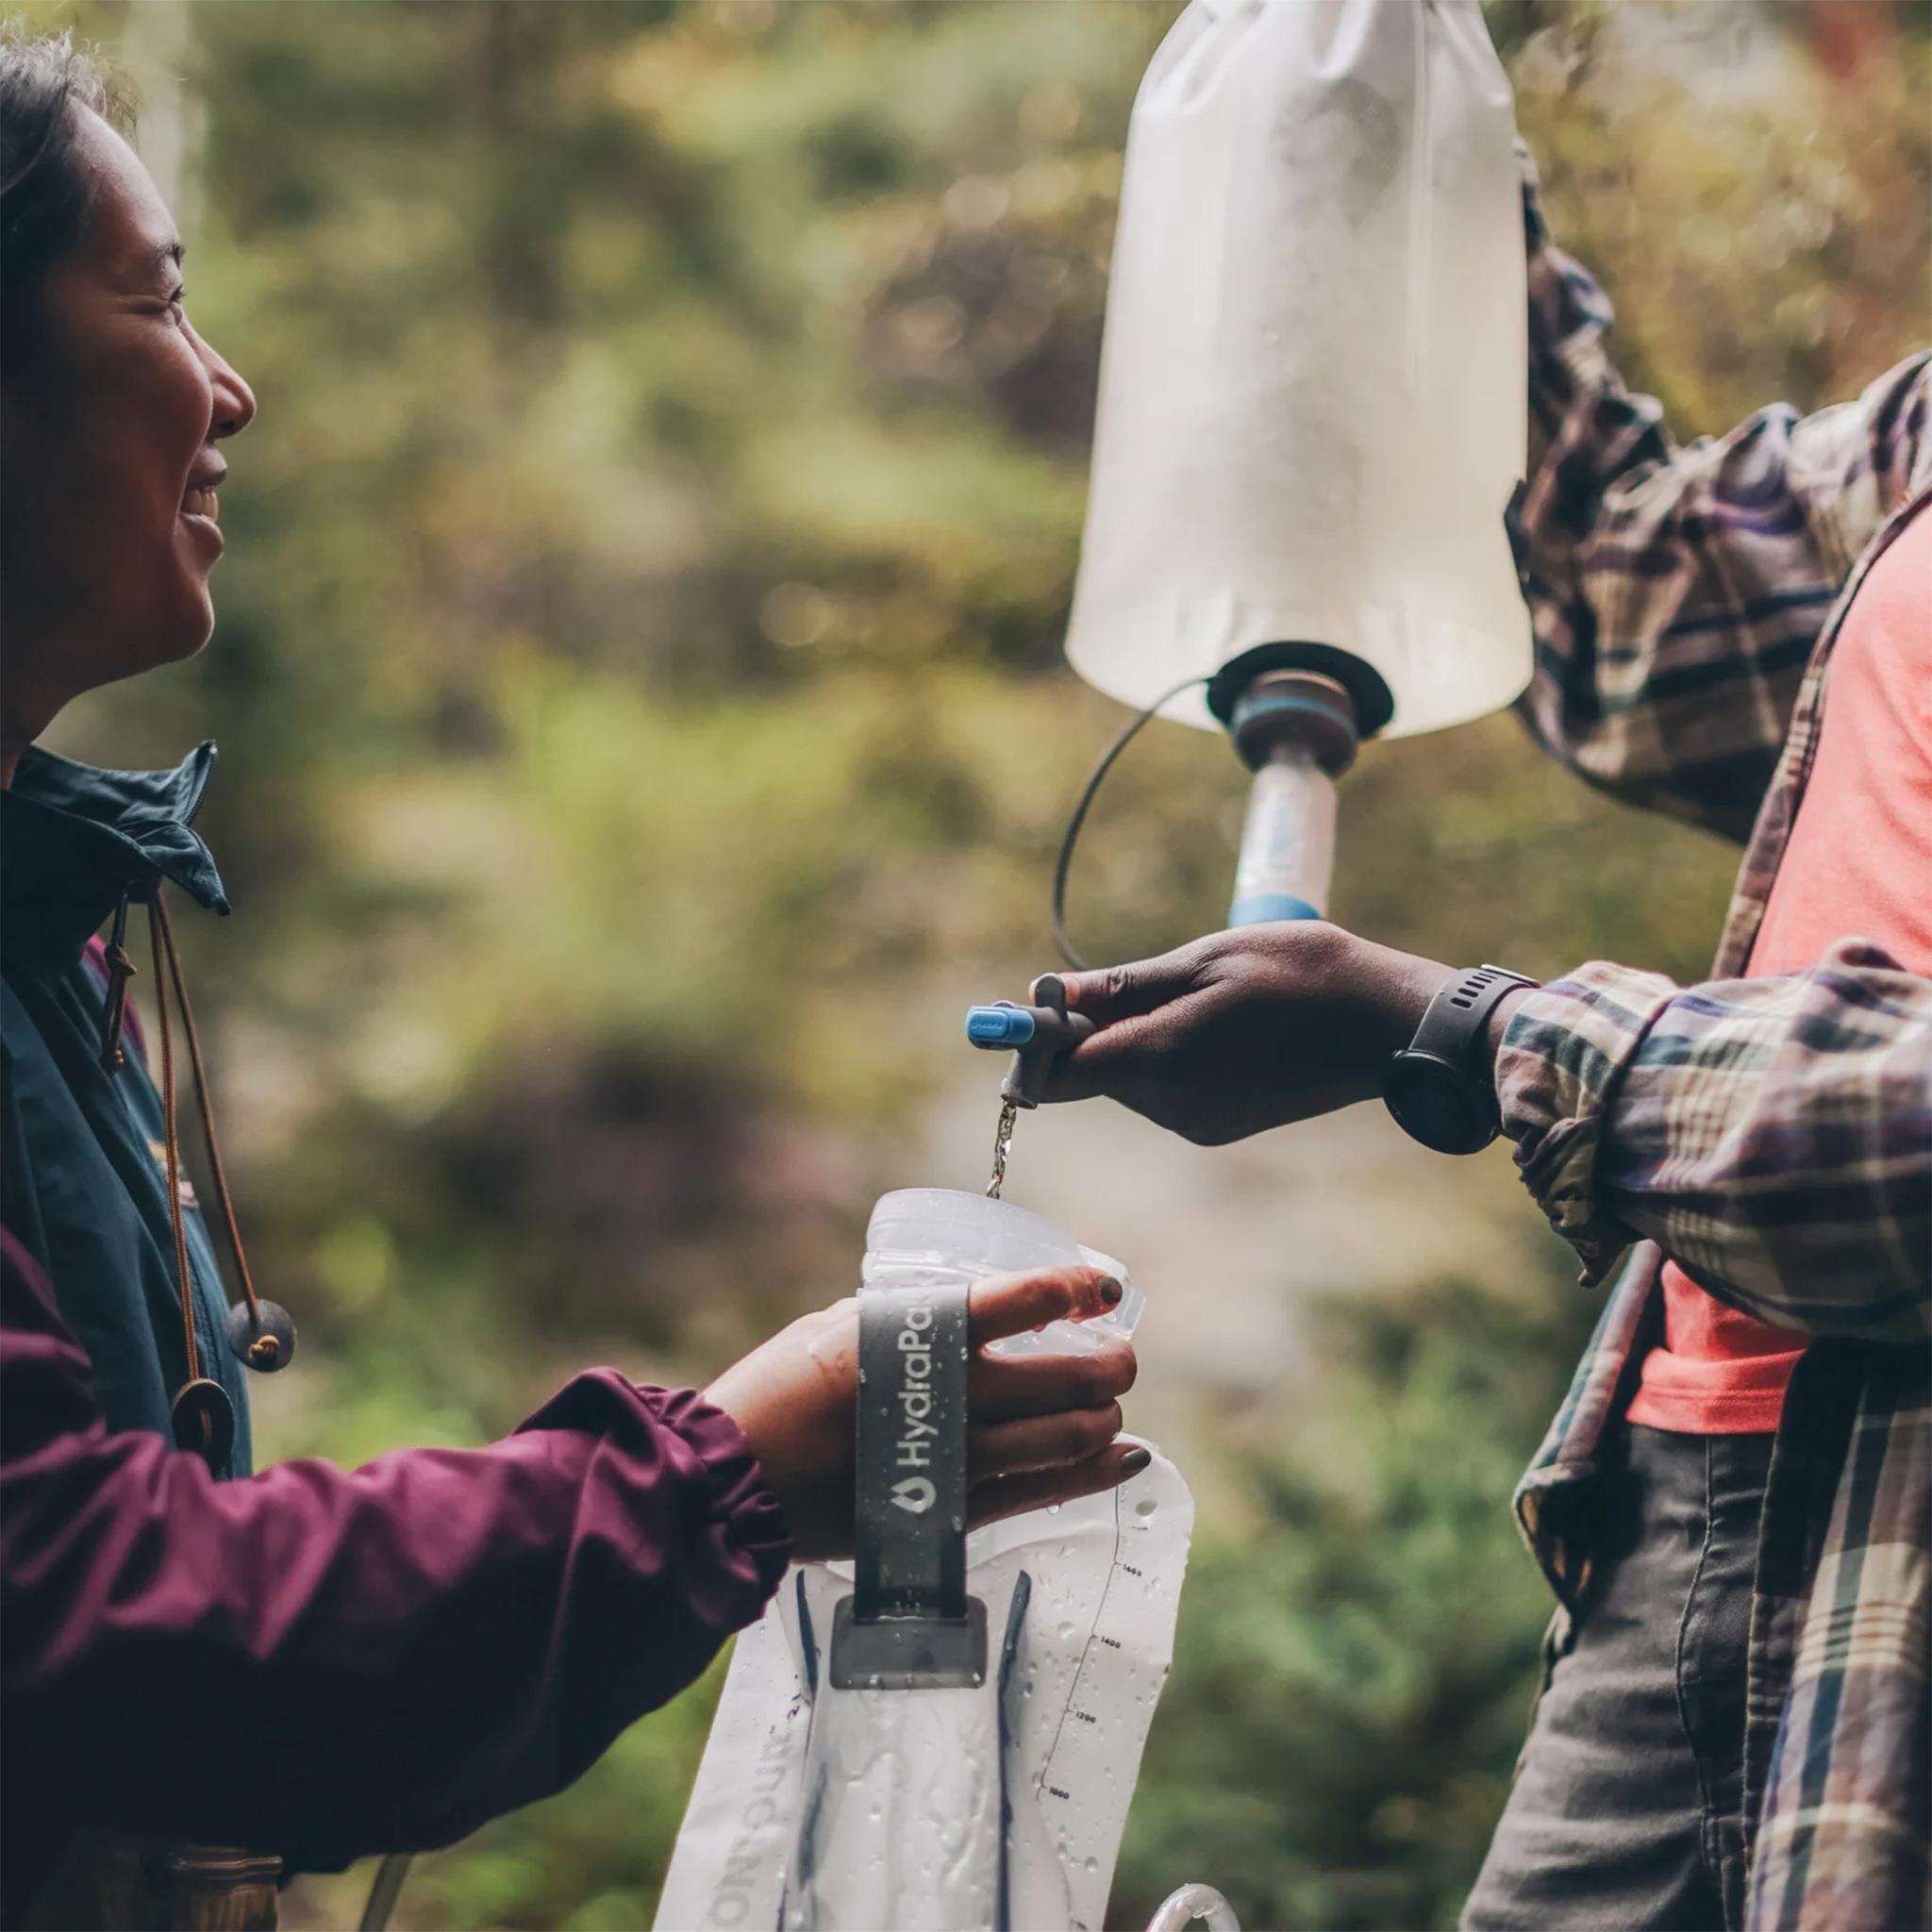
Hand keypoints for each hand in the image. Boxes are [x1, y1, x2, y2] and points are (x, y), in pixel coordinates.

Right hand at [704, 1267, 1140, 1561]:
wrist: (730, 1483)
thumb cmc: (773, 1394)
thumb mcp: (835, 1327)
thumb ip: (903, 1322)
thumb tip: (955, 1318)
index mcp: (918, 1335)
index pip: (1023, 1301)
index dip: (1076, 1288)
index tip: (1102, 1289)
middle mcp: (951, 1397)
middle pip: (1072, 1377)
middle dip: (1112, 1363)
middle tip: (1117, 1358)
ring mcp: (958, 1461)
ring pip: (1073, 1437)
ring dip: (1104, 1418)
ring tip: (1105, 1409)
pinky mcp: (953, 1515)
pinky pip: (1045, 1494)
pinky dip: (1094, 1474)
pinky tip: (1121, 1459)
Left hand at [1039, 921, 1453, 1144]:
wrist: (1387, 1025)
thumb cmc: (1300, 975)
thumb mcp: (1203, 962)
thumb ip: (1121, 989)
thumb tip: (1049, 995)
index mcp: (1155, 1062)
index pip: (1053, 1073)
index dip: (1030, 1041)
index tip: (1024, 1009)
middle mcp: (1167, 1107)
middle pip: (1089, 1077)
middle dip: (1084, 1033)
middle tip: (1120, 982)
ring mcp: (1196, 1124)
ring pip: (1129, 1082)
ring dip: (1132, 1042)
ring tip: (1195, 996)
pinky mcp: (1220, 1128)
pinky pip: (1166, 1092)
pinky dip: (1168, 1059)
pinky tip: (1217, 1025)